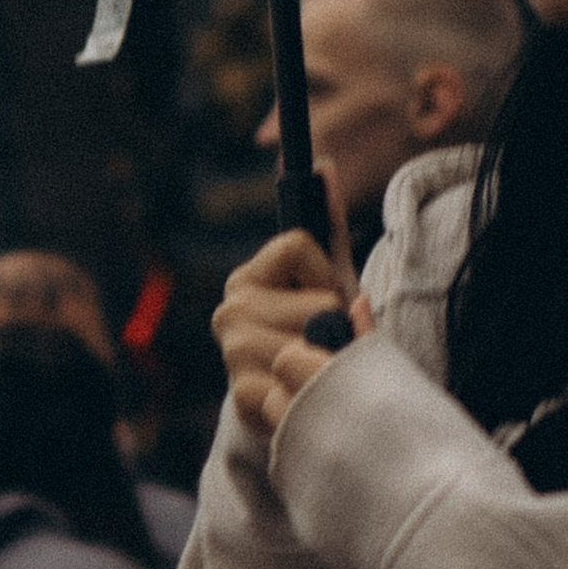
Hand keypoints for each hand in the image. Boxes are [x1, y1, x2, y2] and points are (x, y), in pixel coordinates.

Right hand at [214, 229, 369, 436]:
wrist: (295, 401)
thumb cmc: (316, 332)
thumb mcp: (327, 277)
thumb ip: (329, 224)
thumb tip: (325, 166)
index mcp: (246, 278)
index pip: (297, 245)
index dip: (326, 274)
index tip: (326, 296)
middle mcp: (230, 311)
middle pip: (319, 304)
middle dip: (337, 323)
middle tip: (327, 340)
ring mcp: (234, 354)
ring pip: (318, 344)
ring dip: (332, 359)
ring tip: (321, 366)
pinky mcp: (245, 395)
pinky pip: (307, 383)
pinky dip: (319, 389)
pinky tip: (308, 391)